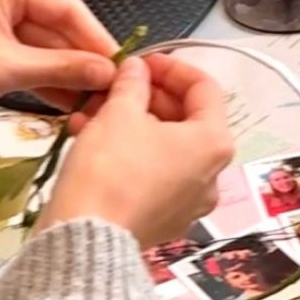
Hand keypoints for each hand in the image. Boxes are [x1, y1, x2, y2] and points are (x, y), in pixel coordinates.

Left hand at [0, 0, 120, 181]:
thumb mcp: (2, 69)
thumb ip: (60, 67)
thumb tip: (111, 71)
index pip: (65, 6)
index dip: (95, 37)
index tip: (123, 65)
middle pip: (57, 28)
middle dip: (84, 59)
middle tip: (116, 90)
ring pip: (46, 51)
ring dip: (70, 75)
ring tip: (100, 102)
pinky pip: (30, 68)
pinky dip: (50, 84)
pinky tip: (74, 104)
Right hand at [41, 51, 234, 248]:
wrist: (86, 238)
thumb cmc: (110, 170)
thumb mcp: (118, 114)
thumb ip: (133, 84)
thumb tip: (137, 70)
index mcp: (213, 143)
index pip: (204, 88)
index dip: (171, 67)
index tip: (141, 61)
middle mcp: (212, 175)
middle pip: (186, 120)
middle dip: (147, 97)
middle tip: (115, 86)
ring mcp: (190, 202)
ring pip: (165, 148)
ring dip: (132, 124)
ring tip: (93, 112)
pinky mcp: (165, 220)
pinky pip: (153, 175)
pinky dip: (130, 154)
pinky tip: (92, 141)